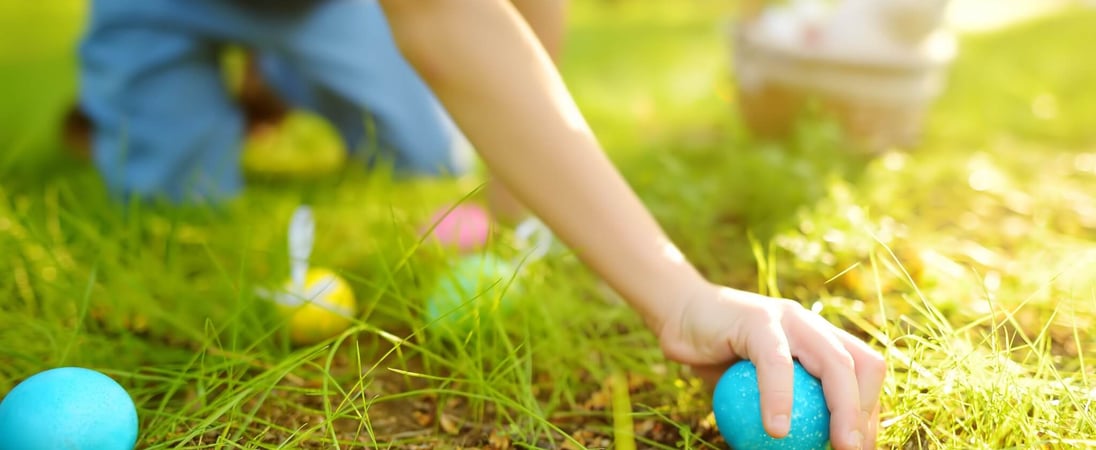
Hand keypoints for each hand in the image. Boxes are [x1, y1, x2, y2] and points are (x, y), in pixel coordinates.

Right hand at [658, 283, 885, 449]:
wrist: (677, 315)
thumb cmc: (714, 357)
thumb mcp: (753, 387)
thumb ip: (783, 407)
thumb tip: (804, 448)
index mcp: (819, 338)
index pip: (864, 371)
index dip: (871, 411)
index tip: (860, 446)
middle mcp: (812, 324)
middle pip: (860, 366)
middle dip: (866, 413)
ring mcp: (788, 317)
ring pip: (834, 362)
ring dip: (843, 409)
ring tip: (835, 446)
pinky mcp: (758, 319)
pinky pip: (776, 363)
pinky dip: (780, 398)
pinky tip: (776, 429)